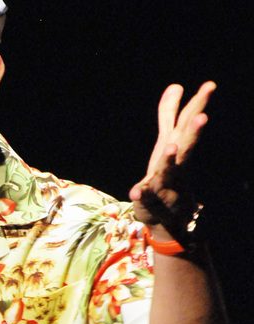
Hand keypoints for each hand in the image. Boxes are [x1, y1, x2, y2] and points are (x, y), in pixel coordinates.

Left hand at [130, 81, 214, 236]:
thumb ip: (169, 115)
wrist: (167, 216)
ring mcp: (164, 184)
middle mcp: (175, 165)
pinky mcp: (150, 201)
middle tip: (203, 117)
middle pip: (185, 146)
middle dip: (193, 132)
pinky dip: (141, 193)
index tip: (210, 85)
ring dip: (169, 160)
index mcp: (176, 148)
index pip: (187, 124)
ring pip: (168, 171)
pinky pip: (145, 197)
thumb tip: (175, 85)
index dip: (196, 105)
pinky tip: (136, 190)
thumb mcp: (168, 141)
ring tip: (171, 148)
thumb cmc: (168, 173)